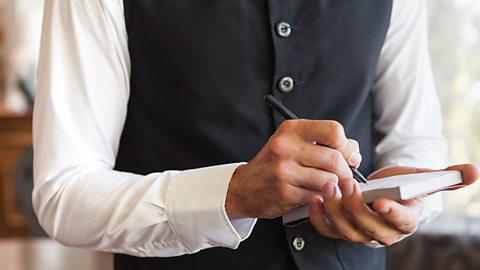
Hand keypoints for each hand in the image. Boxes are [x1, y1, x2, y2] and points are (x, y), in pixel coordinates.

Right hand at [225, 119, 360, 219]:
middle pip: (335, 158)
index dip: (346, 145)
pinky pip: (317, 196)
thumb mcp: (293, 143)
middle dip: (346, 171)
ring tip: (327, 187)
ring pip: (329, 180)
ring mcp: (284, 171)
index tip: (348, 155)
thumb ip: (324, 142)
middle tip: (343, 177)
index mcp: (291, 130)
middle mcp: (285, 147)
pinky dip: (321, 198)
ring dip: (334, 187)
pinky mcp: (285, 193)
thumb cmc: (274, 164)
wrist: (245, 188)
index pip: (333, 130)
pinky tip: (314, 195)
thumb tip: (353, 152)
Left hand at [309, 164, 479, 244]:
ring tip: (328, 186)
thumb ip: (446, 177)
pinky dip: (318, 217)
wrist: (384, 190)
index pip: (401, 223)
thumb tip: (473, 172)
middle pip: (369, 228)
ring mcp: (360, 232)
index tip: (382, 201)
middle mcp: (383, 232)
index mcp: (405, 220)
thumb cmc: (404, 186)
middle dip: (356, 207)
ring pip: (347, 229)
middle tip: (347, 185)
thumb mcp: (424, 179)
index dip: (392, 214)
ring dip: (335, 210)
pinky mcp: (341, 227)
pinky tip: (314, 199)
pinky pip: (328, 229)